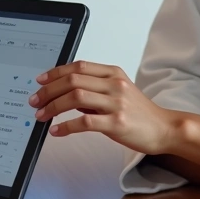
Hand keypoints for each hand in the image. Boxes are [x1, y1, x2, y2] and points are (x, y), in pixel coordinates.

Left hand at [28, 60, 179, 155]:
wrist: (164, 128)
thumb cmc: (140, 112)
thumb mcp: (118, 92)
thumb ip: (94, 90)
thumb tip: (65, 93)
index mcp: (113, 73)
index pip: (78, 67)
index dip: (55, 72)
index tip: (40, 81)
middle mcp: (114, 84)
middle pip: (73, 80)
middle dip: (49, 90)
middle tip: (35, 100)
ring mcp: (116, 103)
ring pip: (75, 97)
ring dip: (53, 106)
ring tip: (41, 115)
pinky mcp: (117, 123)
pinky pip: (84, 122)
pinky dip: (66, 126)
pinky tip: (56, 131)